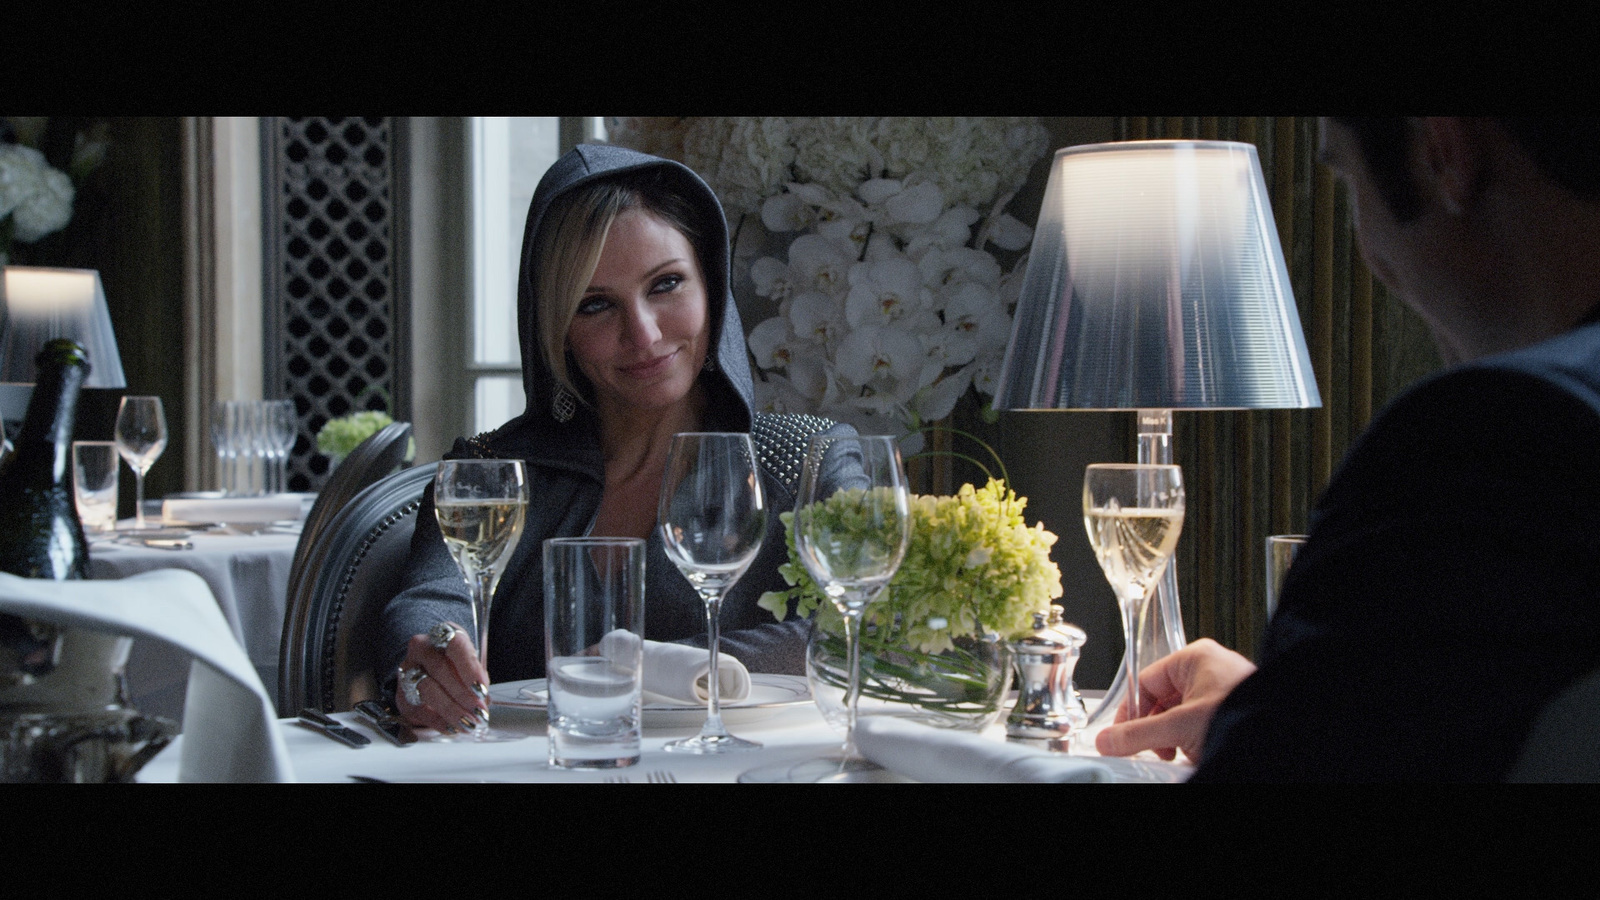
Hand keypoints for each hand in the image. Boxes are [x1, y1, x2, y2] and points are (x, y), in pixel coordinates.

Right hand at [394, 621, 490, 732]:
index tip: (481, 689)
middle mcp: (421, 649)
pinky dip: (437, 721)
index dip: (469, 669)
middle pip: (440, 670)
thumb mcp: (469, 661)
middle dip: (463, 695)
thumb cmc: (454, 662)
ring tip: (468, 723)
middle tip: (479, 712)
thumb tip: (483, 700)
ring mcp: (408, 670)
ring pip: (427, 690)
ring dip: (451, 710)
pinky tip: (452, 727)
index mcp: (442, 635)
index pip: (455, 646)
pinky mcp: (402, 693)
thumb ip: (477, 677)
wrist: (428, 664)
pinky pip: (418, 709)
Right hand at [1094, 638, 1255, 763]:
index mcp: (1194, 657)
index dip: (1132, 711)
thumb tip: (1107, 740)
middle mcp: (1210, 669)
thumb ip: (1137, 735)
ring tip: (1182, 753)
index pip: (1145, 681)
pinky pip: (1202, 723)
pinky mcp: (1234, 709)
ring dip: (1176, 737)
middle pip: (1162, 700)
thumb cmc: (1242, 715)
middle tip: (1157, 749)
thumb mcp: (1179, 727)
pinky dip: (1195, 739)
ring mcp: (1224, 689)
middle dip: (1157, 729)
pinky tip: (1199, 752)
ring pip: (1181, 714)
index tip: (1123, 735)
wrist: (1282, 739)